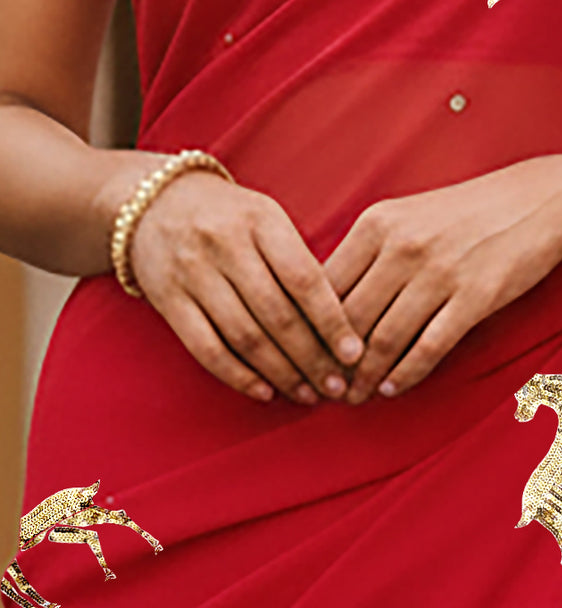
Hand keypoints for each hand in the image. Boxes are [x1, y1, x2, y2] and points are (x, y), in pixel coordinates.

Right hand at [123, 168, 364, 404]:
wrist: (151, 203)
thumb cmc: (229, 220)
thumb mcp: (267, 222)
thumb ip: (300, 265)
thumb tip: (341, 330)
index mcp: (260, 220)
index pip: (304, 279)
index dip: (332, 322)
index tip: (354, 355)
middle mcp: (224, 243)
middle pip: (277, 315)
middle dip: (312, 359)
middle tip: (337, 388)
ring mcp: (192, 272)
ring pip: (245, 337)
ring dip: (282, 374)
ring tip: (308, 395)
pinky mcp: (168, 300)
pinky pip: (207, 349)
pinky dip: (239, 376)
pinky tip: (265, 393)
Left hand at [323, 152, 561, 403]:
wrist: (537, 202)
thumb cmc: (466, 215)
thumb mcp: (407, 217)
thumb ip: (368, 253)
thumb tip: (326, 299)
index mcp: (377, 224)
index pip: (326, 286)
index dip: (309, 329)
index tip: (301, 357)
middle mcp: (402, 247)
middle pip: (350, 318)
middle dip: (331, 362)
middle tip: (322, 389)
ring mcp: (439, 273)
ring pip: (385, 338)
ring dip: (364, 376)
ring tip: (353, 397)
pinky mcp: (473, 298)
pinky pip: (428, 347)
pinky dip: (405, 373)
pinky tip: (391, 388)